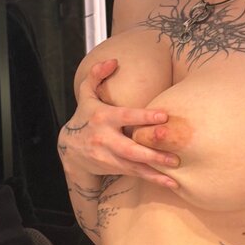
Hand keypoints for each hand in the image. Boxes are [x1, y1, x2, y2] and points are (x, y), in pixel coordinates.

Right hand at [57, 58, 179, 188]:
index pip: (125, 116)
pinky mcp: (114, 168)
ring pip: (134, 165)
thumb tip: (113, 61)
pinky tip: (170, 183)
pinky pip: (135, 174)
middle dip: (151, 153)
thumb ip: (97, 75)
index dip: (143, 117)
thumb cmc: (85, 117)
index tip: (163, 116)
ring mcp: (108, 156)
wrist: (69, 150)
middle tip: (174, 156)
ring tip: (175, 175)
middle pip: (129, 148)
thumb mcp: (86, 95)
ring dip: (155, 171)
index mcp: (103, 118)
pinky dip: (152, 179)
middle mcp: (105, 139)